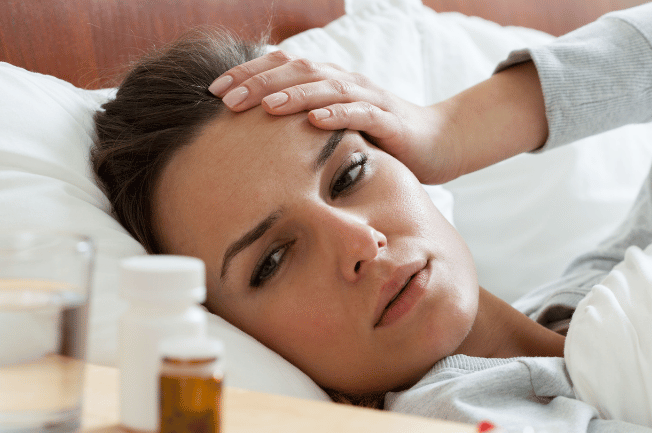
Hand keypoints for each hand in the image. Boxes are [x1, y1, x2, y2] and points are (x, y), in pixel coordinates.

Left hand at [208, 50, 466, 184]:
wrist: (439, 142)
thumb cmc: (383, 139)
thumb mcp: (337, 131)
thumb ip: (305, 129)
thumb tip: (258, 145)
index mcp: (329, 82)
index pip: (282, 69)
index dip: (247, 75)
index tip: (212, 91)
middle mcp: (346, 82)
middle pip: (297, 72)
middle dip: (258, 83)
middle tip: (224, 99)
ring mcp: (368, 98)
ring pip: (325, 88)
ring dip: (292, 95)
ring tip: (263, 106)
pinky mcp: (389, 120)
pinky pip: (361, 113)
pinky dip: (337, 114)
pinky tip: (315, 121)